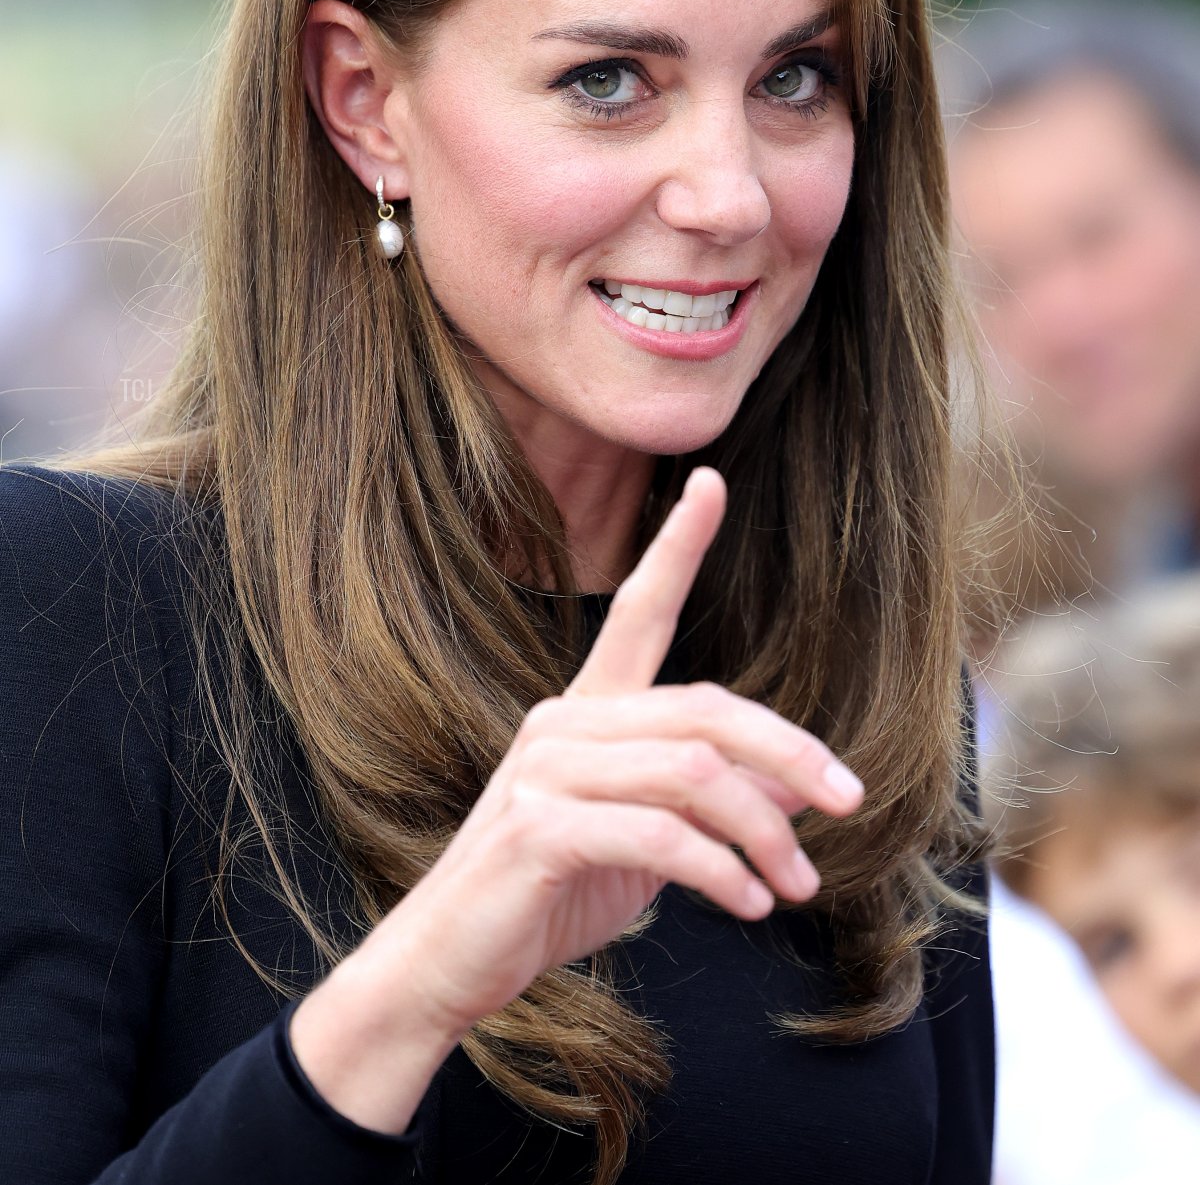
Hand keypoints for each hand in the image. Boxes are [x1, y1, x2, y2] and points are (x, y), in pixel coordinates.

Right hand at [366, 465, 864, 1041]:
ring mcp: (546, 770)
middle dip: (790, 751)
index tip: (710, 481)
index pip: (638, 610)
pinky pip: (660, 835)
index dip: (677, 545)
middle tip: (849, 801)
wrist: (450, 962)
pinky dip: (720, 872)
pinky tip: (747, 905)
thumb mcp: (648, 844)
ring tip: (798, 886)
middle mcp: (564, 721)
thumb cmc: (549, 895)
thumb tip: (798, 788)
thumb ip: (713, 804)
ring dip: (764, 833)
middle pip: (704, 708)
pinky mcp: (540, 827)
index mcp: (586, 711)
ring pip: (694, 773)